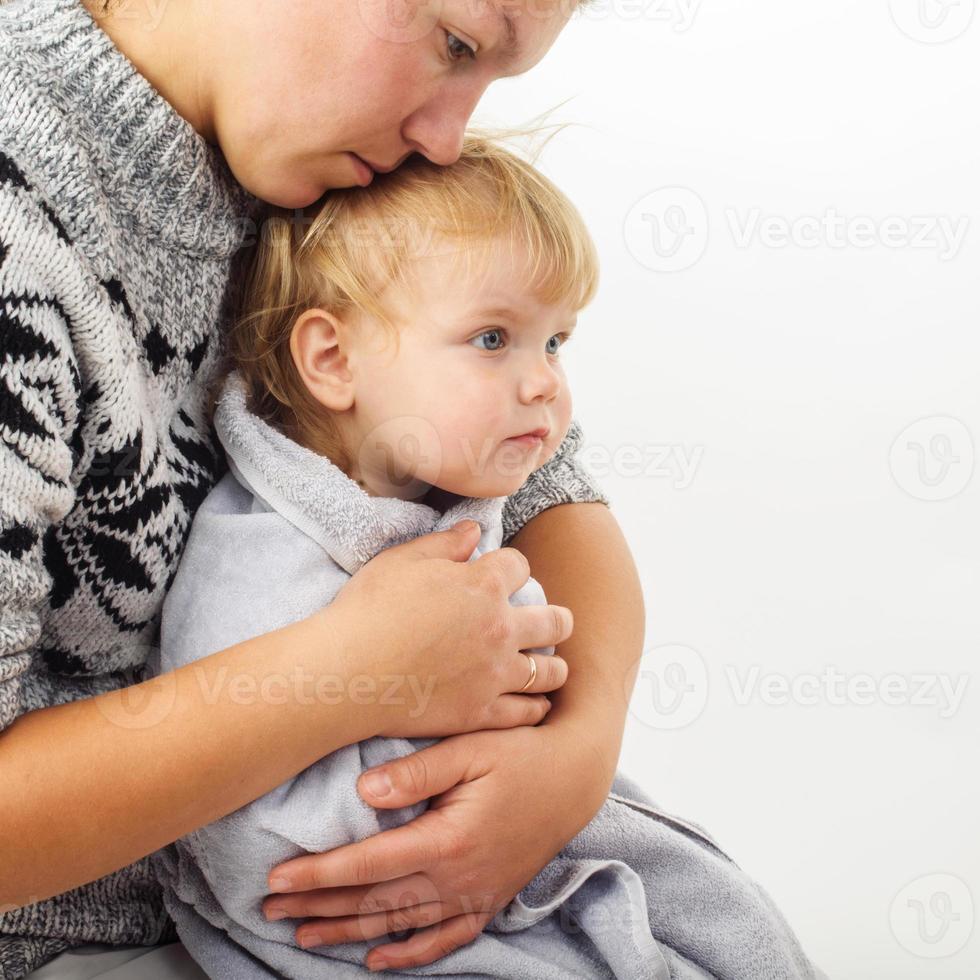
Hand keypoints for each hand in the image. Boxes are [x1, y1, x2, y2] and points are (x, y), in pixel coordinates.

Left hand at [260, 723, 604, 971]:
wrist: (575, 776)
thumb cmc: (521, 752)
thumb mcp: (471, 748)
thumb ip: (416, 772)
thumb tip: (364, 793)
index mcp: (449, 839)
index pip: (368, 865)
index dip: (318, 874)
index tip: (276, 877)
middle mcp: (459, 878)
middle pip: (374, 901)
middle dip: (318, 907)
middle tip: (270, 908)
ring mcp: (476, 895)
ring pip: (400, 924)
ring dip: (348, 933)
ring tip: (303, 935)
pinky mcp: (489, 900)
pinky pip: (444, 939)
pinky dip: (409, 954)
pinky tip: (378, 960)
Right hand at [320, 520, 571, 738]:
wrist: (346, 672)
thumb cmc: (368, 610)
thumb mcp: (401, 561)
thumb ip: (443, 544)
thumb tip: (473, 532)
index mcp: (483, 585)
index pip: (520, 566)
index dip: (512, 567)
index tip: (504, 575)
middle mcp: (500, 628)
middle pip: (555, 620)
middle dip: (557, 618)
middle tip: (554, 621)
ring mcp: (494, 673)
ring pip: (550, 670)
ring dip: (553, 664)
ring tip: (549, 665)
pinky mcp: (481, 712)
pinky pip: (526, 712)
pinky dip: (536, 707)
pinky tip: (536, 704)